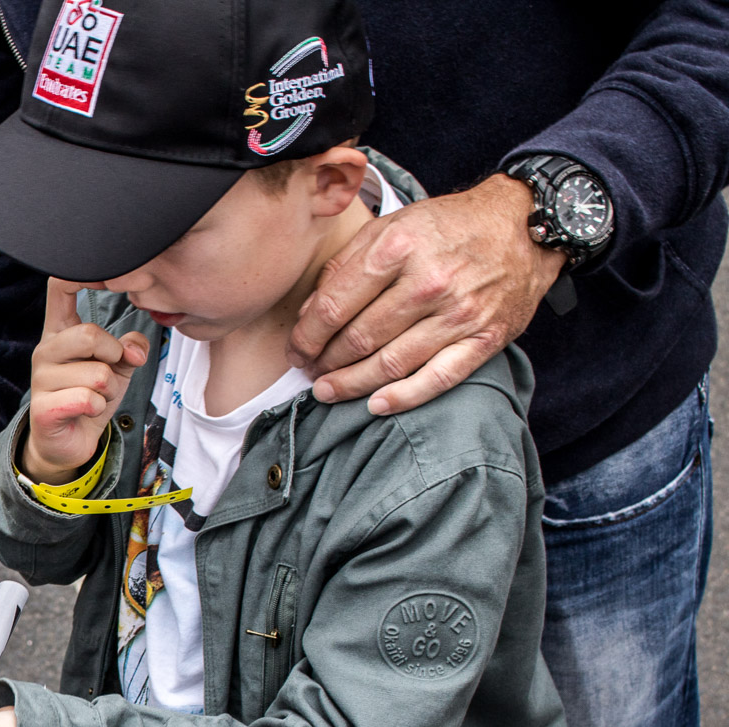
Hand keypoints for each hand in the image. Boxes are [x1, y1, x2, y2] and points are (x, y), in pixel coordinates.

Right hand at [24, 278, 149, 485]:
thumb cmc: (89, 396)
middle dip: (115, 355)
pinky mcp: (44, 408)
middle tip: (112, 370)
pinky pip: (88, 399)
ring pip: (97, 373)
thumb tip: (135, 349)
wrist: (67, 442)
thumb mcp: (118, 367)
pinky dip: (99, 408)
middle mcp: (46, 350)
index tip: (103, 278)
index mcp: (61, 331)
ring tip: (97, 396)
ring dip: (109, 390)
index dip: (80, 274)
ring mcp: (41, 379)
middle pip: (89, 334)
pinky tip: (88, 412)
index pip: (60, 287)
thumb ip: (130, 348)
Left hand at [288, 175, 565, 414]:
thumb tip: (309, 311)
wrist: (525, 226)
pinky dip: (403, 398)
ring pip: (391, 364)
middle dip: (325, 362)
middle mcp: (429, 282)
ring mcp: (460, 313)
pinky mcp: (485, 338)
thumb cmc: (450, 226)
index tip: (296, 349)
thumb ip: (346, 264)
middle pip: (358, 339)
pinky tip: (375, 405)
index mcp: (398, 248)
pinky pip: (437, 378)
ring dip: (351, 384)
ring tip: (328, 390)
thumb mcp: (392, 226)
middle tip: (310, 371)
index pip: (334, 307)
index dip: (306, 336)